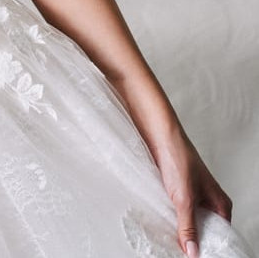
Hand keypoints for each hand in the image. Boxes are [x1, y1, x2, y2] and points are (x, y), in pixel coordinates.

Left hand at [152, 126, 232, 256]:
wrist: (158, 134)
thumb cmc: (177, 157)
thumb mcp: (184, 198)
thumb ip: (188, 227)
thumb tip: (193, 253)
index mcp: (220, 205)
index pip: (221, 237)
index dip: (210, 248)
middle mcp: (209, 202)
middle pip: (205, 231)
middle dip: (194, 242)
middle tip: (181, 253)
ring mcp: (193, 196)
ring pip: (189, 222)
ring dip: (180, 231)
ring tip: (170, 243)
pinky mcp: (177, 191)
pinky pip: (176, 212)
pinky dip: (171, 220)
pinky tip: (162, 227)